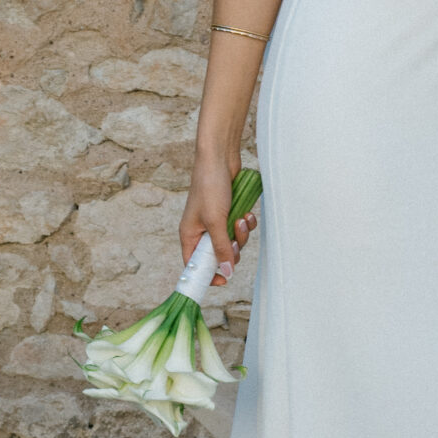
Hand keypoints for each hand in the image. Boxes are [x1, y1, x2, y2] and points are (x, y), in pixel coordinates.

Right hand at [181, 160, 258, 289]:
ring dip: (242, 233)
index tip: (224, 280)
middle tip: (236, 239)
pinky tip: (247, 211)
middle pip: (219, 255)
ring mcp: (216, 221)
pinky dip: (247, 222)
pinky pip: (240, 227)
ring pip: (233, 241)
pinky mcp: (229, 212)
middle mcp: (201, 230)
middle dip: (232, 249)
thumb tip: (227, 272)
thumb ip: (221, 247)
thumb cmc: (210, 187)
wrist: (220, 158)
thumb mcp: (215, 221)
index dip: (208, 275)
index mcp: (189, 235)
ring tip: (242, 218)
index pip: (194, 265)